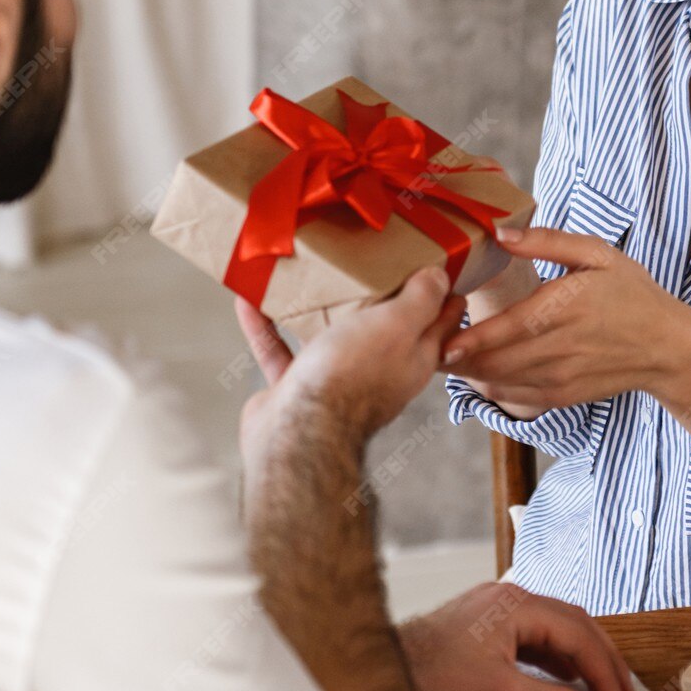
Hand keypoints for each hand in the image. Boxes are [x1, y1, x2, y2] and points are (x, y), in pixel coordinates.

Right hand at [236, 266, 464, 491]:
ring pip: (328, 337)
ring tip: (305, 274)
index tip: (439, 262)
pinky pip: (279, 350)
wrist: (298, 433)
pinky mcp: (296, 390)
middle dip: (377, 296)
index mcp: (411, 358)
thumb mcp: (397, 325)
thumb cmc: (352, 374)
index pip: (438, 322)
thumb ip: (420, 301)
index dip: (443, 293)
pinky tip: (248, 300)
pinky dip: (265, 327)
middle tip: (368, 256)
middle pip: (382, 327)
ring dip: (315, 308)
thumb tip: (440, 277)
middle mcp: (377, 371)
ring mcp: (335, 381)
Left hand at [398, 581, 635, 690]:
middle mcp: (507, 598)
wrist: (381, 675)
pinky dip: (554, 658)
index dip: (605, 672)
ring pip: (553, 628)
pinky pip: (531, 636)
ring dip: (579, 658)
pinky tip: (560, 678)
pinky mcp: (479, 626)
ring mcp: (491, 609)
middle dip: (601, 659)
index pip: (578, 635)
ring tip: (600, 688)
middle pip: (572, 623)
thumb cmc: (434, 682)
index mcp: (517, 606)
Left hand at [440, 224, 690, 410]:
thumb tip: (499, 233)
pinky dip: (489, 386)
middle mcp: (560, 348)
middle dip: (455, 356)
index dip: (471, 339)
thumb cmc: (632, 294)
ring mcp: (560, 378)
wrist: (667, 349)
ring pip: (498, 382)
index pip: (509, 328)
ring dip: (466, 371)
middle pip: (494, 361)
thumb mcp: (598, 254)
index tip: (441, 338)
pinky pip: (513, 398)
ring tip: (443, 354)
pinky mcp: (560, 397)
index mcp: (566, 307)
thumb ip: (547, 242)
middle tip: (425, 340)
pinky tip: (477, 370)